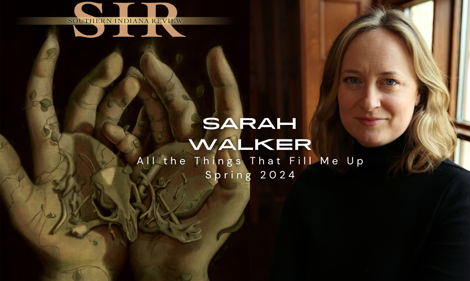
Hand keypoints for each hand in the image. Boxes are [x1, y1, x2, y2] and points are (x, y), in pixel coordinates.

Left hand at [0, 35, 144, 280]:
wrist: (88, 261)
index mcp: (52, 151)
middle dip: (101, 79)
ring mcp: (105, 156)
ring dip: (126, 97)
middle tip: (120, 62)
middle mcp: (78, 147)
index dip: (44, 73)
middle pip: (87, 102)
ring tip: (138, 81)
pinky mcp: (128, 168)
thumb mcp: (27, 210)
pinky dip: (145, 124)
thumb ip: (11, 176)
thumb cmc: (52, 240)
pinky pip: (139, 139)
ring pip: (116, 115)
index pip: (43, 104)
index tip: (52, 42)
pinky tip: (155, 115)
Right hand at [122, 48, 249, 280]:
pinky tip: (110, 128)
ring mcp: (166, 157)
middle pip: (182, 106)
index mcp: (216, 154)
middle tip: (146, 59)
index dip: (222, 82)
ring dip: (142, 96)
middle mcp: (192, 150)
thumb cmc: (205, 237)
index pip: (224, 111)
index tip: (214, 54)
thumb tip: (225, 136)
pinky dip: (120, 134)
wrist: (171, 263)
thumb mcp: (230, 205)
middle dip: (166, 81)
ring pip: (155, 117)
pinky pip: (130, 144)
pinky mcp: (143, 169)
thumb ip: (233, 172)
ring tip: (128, 77)